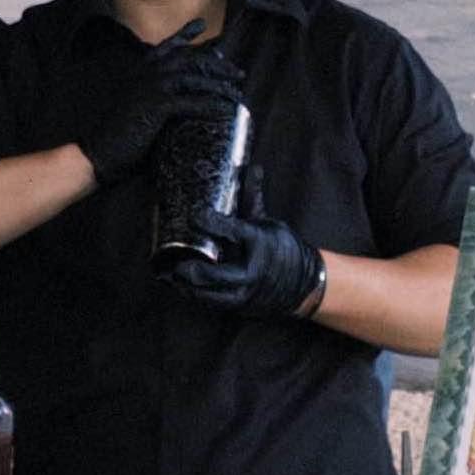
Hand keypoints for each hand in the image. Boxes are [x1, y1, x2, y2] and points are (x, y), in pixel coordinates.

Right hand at [78, 20, 244, 185]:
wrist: (100, 151)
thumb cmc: (119, 134)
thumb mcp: (137, 107)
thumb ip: (154, 97)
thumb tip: (178, 99)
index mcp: (141, 71)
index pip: (166, 46)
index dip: (184, 34)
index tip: (201, 25)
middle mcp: (147, 72)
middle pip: (190, 59)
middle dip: (217, 63)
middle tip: (238, 72)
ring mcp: (152, 86)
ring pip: (195, 78)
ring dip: (220, 85)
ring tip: (238, 93)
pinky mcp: (158, 105)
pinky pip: (193, 102)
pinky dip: (212, 105)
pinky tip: (226, 110)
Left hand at [160, 166, 326, 318]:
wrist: (303, 285)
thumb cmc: (282, 249)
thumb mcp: (268, 222)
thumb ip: (253, 197)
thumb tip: (252, 168)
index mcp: (260, 244)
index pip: (234, 231)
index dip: (212, 223)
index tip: (194, 215)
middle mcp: (253, 272)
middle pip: (220, 275)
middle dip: (197, 272)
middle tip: (178, 265)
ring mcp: (247, 293)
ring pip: (213, 296)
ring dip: (190, 288)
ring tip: (171, 277)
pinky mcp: (240, 306)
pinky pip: (213, 303)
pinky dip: (196, 296)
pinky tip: (179, 287)